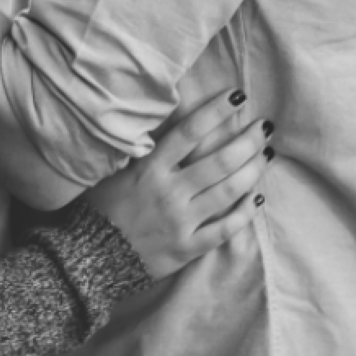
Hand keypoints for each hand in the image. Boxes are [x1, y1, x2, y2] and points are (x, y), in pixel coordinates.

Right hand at [84, 90, 272, 279]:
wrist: (89, 259)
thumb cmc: (99, 209)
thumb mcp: (114, 171)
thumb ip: (141, 152)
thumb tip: (164, 124)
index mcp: (150, 169)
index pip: (189, 132)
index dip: (216, 111)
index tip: (236, 96)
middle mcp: (169, 192)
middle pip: (218, 161)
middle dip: (246, 141)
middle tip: (264, 127)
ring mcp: (181, 222)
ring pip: (227, 192)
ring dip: (251, 171)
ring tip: (266, 155)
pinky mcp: (187, 248)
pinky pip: (224, 230)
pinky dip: (244, 214)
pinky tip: (256, 199)